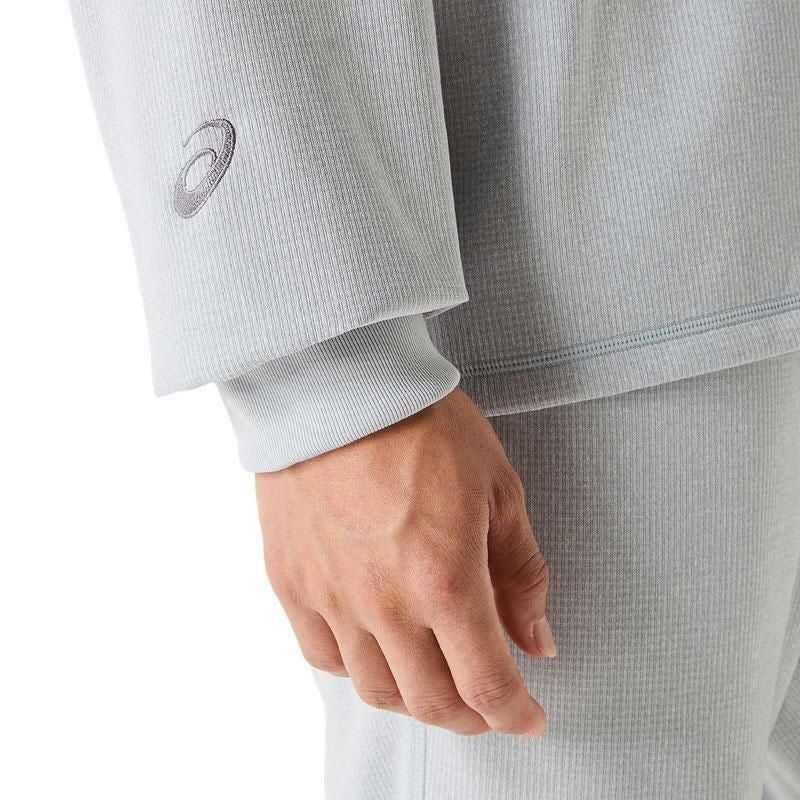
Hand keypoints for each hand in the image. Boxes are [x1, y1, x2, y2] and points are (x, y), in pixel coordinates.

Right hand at [255, 387, 554, 736]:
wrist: (339, 383)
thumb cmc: (422, 422)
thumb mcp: (498, 487)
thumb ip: (521, 572)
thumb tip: (537, 639)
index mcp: (446, 581)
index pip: (487, 684)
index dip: (515, 713)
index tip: (527, 716)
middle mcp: (384, 604)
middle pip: (431, 701)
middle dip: (471, 716)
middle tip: (487, 704)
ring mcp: (331, 597)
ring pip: (375, 688)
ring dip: (415, 699)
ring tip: (434, 680)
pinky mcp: (291, 582)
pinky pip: (323, 656)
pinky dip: (358, 668)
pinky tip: (376, 649)